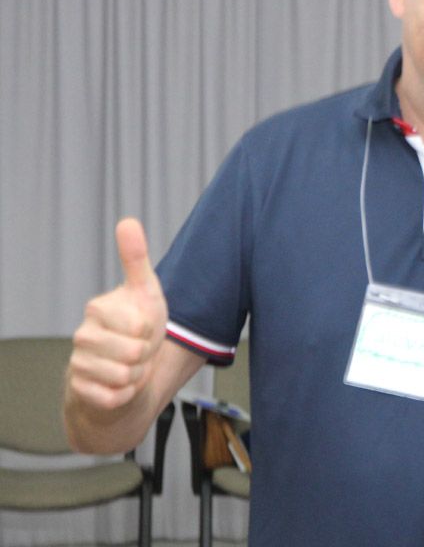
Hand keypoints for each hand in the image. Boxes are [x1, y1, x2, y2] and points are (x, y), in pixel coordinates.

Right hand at [68, 218, 167, 409]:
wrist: (125, 369)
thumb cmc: (137, 328)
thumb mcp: (145, 291)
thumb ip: (136, 258)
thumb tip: (127, 221)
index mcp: (97, 308)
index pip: (141, 324)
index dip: (151, 330)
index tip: (143, 328)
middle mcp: (81, 335)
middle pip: (134, 351)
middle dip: (146, 355)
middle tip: (138, 350)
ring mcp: (78, 363)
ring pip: (125, 376)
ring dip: (137, 375)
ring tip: (129, 366)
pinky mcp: (79, 391)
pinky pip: (115, 397)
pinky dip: (126, 395)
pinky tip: (118, 385)